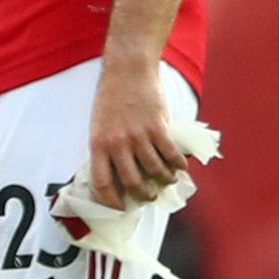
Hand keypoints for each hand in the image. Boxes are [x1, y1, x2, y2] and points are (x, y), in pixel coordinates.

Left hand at [87, 62, 188, 207]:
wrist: (127, 71)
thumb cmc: (112, 98)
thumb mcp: (100, 125)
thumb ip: (108, 149)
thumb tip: (119, 176)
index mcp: (98, 144)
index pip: (101, 183)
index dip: (110, 201)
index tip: (119, 207)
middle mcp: (117, 143)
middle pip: (132, 183)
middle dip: (142, 196)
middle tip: (148, 197)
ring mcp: (138, 136)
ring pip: (156, 172)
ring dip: (165, 181)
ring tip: (167, 180)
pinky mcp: (158, 127)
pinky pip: (172, 156)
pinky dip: (179, 165)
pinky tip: (180, 166)